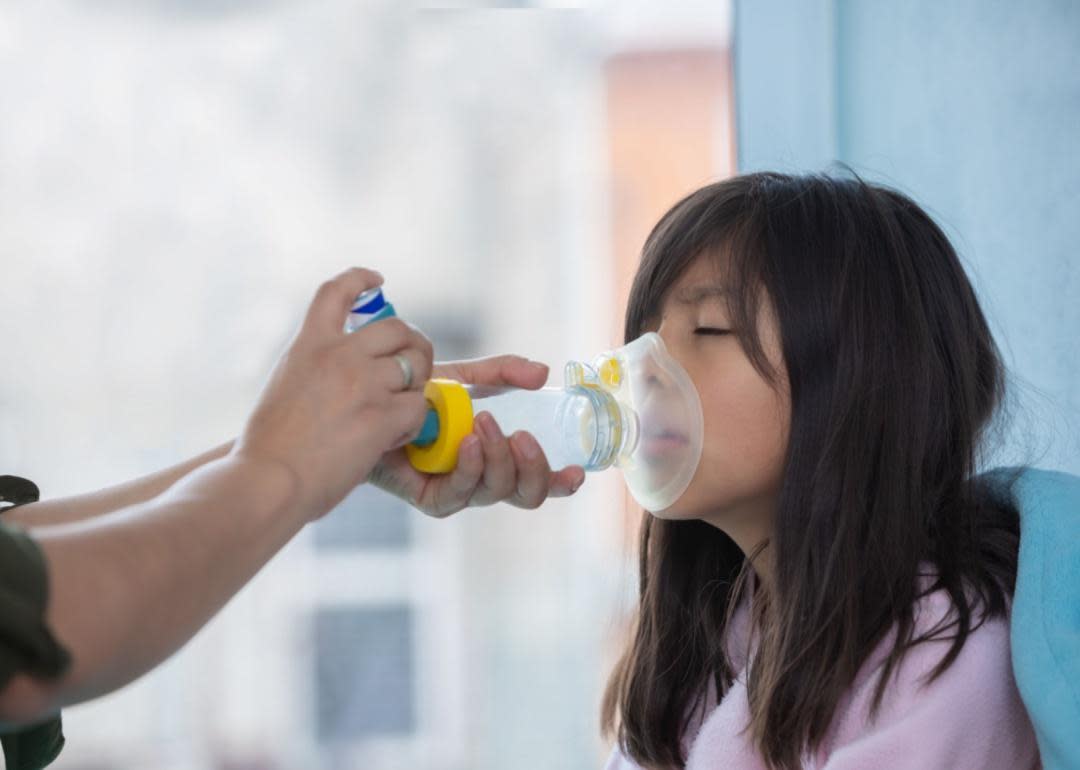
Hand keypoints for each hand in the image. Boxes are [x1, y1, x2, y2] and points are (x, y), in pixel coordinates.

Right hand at [231, 267, 433, 520]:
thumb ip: (313, 371)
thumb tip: (333, 377)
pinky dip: (414, 422)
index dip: (360, 278)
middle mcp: (340, 356)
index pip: (336, 292)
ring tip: (404, 409)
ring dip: (418, 386)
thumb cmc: (267, 449)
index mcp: (309, 345)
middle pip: (397, 328)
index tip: (377, 279)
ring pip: (416, 366)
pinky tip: (397, 437)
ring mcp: (364, 384)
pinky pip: (418, 407)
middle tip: (414, 363)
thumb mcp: (283, 387)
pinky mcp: (382, 416)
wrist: (268, 481)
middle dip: (413, 343)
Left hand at [367, 355, 586, 517]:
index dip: (561, 481)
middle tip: (522, 434)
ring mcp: (459, 491)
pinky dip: (470, 466)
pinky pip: (460, 494)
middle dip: (533, 467)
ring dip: (499, 457)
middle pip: (526, 494)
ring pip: (497, 491)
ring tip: (485, 423)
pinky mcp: (431, 499)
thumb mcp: (464, 379)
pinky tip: (468, 442)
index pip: (538, 478)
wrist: (368, 403)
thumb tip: (541, 371)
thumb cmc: (416, 396)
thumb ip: (502, 374)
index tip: (577, 471)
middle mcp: (483, 479)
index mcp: (498, 457)